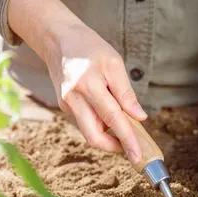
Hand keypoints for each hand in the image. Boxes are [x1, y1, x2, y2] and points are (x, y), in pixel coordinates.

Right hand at [46, 24, 146, 162]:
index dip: (127, 139)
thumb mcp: (114, 63)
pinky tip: (109, 115)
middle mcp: (74, 98)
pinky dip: (99, 124)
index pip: (112, 119)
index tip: (138, 156)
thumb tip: (139, 118)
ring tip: (124, 130)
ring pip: (89, 132)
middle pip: (94, 136)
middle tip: (132, 149)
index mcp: (89, 85)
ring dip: (108, 136)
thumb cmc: (89, 47)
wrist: (57, 39)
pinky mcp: (64, 106)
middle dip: (114, 147)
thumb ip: (126, 93)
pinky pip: (85, 122)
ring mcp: (66, 104)